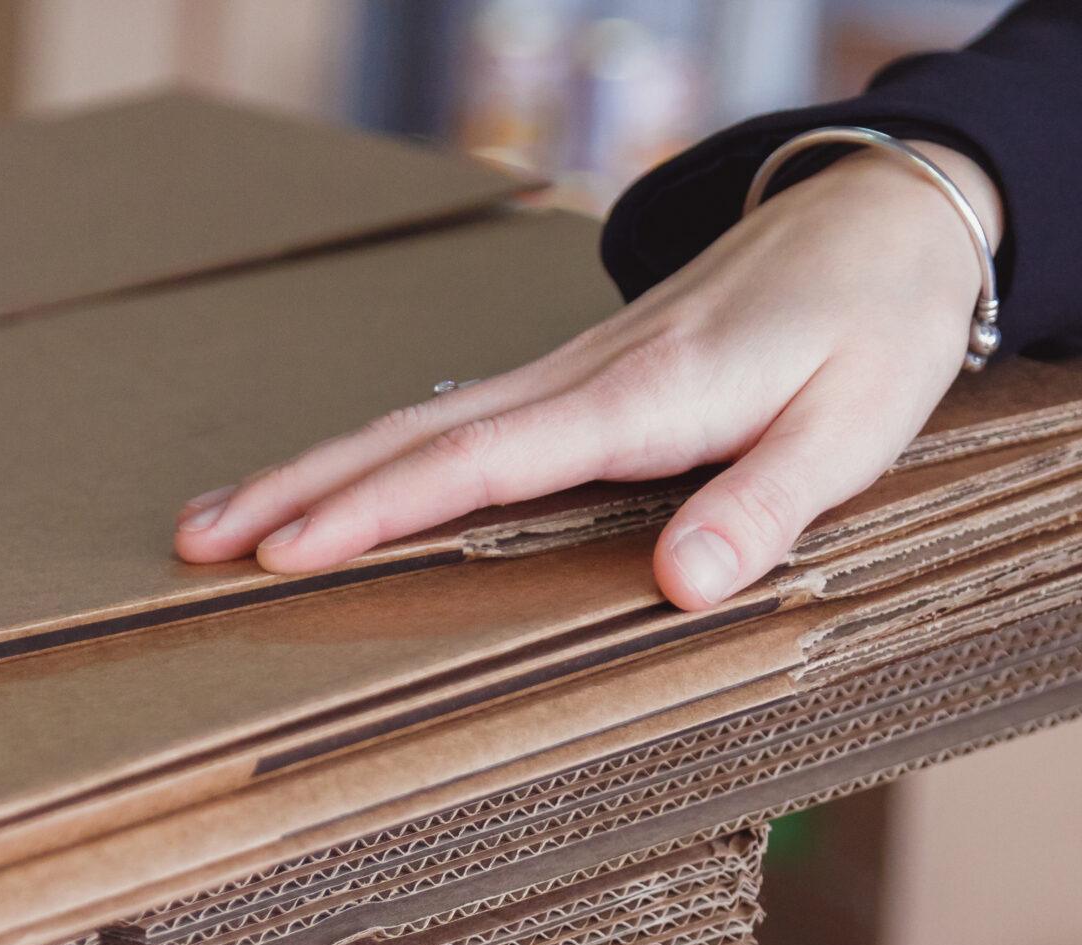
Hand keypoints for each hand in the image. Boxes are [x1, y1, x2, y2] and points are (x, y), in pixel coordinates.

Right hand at [172, 144, 1002, 610]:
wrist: (884, 221)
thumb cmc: (874, 330)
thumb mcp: (853, 429)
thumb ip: (765, 506)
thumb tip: (676, 586)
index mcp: (646, 397)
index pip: (484, 460)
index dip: (381, 508)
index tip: (288, 550)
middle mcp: (586, 378)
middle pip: (415, 435)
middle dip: (301, 488)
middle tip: (196, 545)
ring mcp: (573, 373)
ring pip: (419, 424)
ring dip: (318, 472)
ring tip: (222, 524)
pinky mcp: (581, 378)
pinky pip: (456, 422)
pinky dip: (379, 458)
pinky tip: (336, 486)